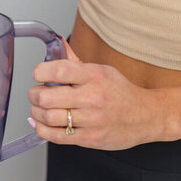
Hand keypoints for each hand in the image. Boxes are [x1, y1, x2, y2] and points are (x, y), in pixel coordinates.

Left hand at [28, 39, 160, 150]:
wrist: (146, 116)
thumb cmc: (121, 92)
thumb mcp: (101, 70)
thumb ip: (74, 60)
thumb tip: (57, 42)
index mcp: (94, 76)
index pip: (59, 70)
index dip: (41, 71)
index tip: (38, 74)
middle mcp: (92, 97)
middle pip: (47, 97)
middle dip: (34, 94)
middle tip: (35, 93)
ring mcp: (91, 119)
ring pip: (49, 117)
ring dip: (36, 113)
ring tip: (39, 109)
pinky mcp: (89, 138)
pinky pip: (56, 136)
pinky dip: (41, 130)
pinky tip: (40, 124)